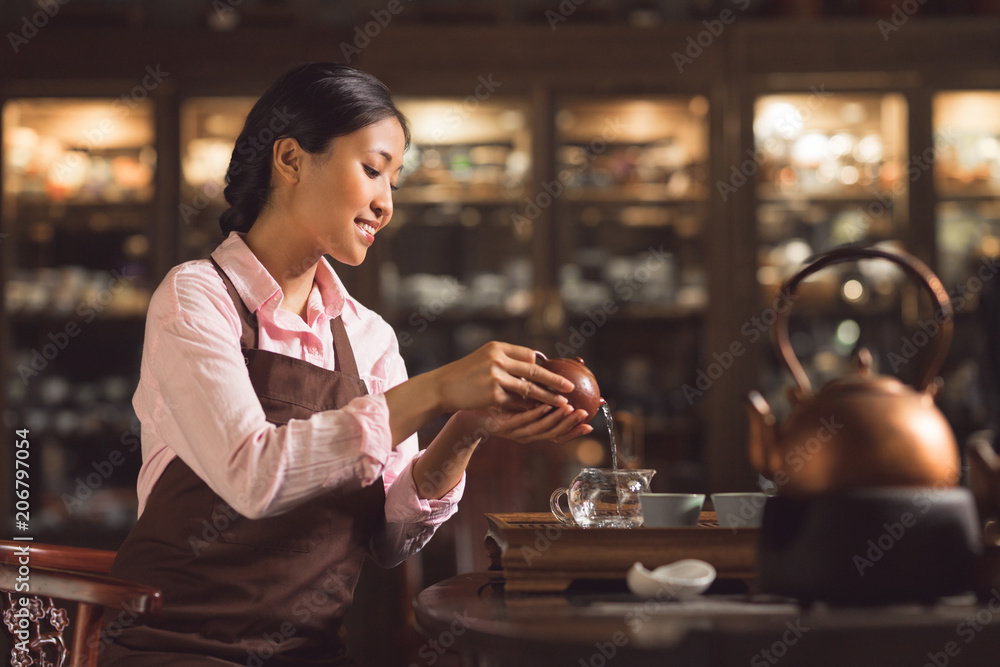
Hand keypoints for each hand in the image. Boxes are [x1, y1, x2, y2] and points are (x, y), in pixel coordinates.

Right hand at [429, 342, 575, 413]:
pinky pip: (516, 402)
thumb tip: (533, 362)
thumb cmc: (464, 374)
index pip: (528, 355)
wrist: (442, 386)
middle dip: (555, 379)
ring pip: (529, 388)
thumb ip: (506, 359)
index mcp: (498, 347)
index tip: (555, 372)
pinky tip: (539, 413)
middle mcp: (498, 359)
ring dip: (548, 396)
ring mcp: (495, 376)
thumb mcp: (484, 358)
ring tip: (562, 403)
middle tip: (570, 387)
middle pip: (534, 370)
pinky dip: (528, 408)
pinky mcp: (492, 394)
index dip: (541, 365)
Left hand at [458, 403, 593, 443]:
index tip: (590, 424)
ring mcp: (514, 432)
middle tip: (586, 415)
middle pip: (553, 433)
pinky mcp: (503, 426)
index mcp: (531, 428)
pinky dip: (536, 414)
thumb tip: (554, 374)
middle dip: (571, 425)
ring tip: (572, 409)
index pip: (557, 433)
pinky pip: (523, 420)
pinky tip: (546, 405)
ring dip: (558, 419)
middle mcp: (526, 434)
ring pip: (540, 428)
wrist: (466, 408)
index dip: (574, 431)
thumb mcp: (518, 397)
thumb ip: (535, 391)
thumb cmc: (493, 402)